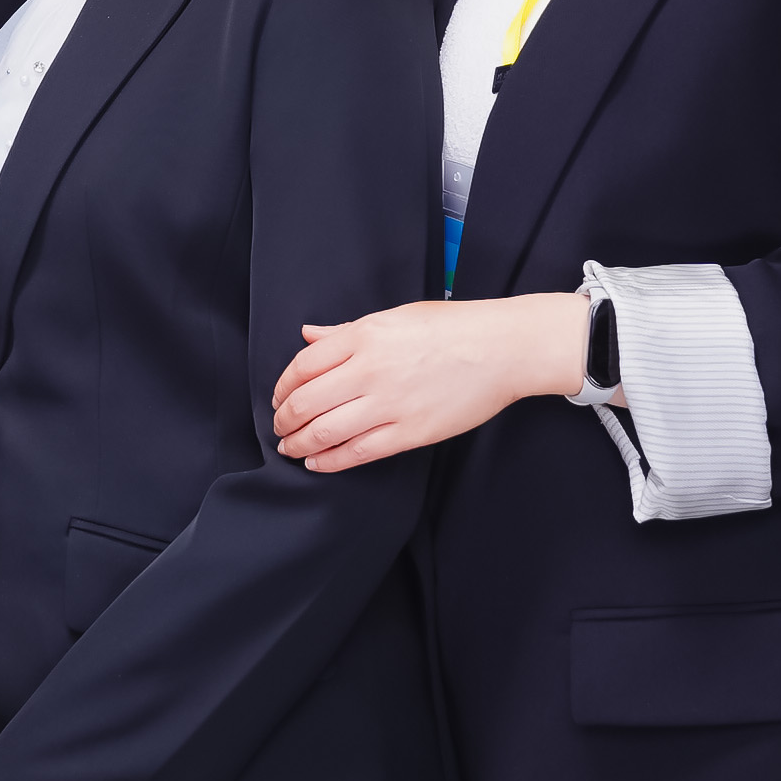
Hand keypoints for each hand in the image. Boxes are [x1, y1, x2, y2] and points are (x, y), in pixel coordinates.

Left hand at [270, 292, 591, 471]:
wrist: (502, 349)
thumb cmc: (452, 326)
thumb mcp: (395, 316)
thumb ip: (347, 331)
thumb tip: (308, 335)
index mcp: (364, 336)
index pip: (303, 365)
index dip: (282, 386)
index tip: (278, 397)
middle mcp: (370, 370)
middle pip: (307, 402)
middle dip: (284, 420)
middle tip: (279, 428)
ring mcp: (390, 404)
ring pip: (326, 431)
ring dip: (300, 444)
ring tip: (291, 449)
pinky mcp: (410, 433)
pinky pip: (359, 452)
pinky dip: (331, 462)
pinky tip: (318, 464)